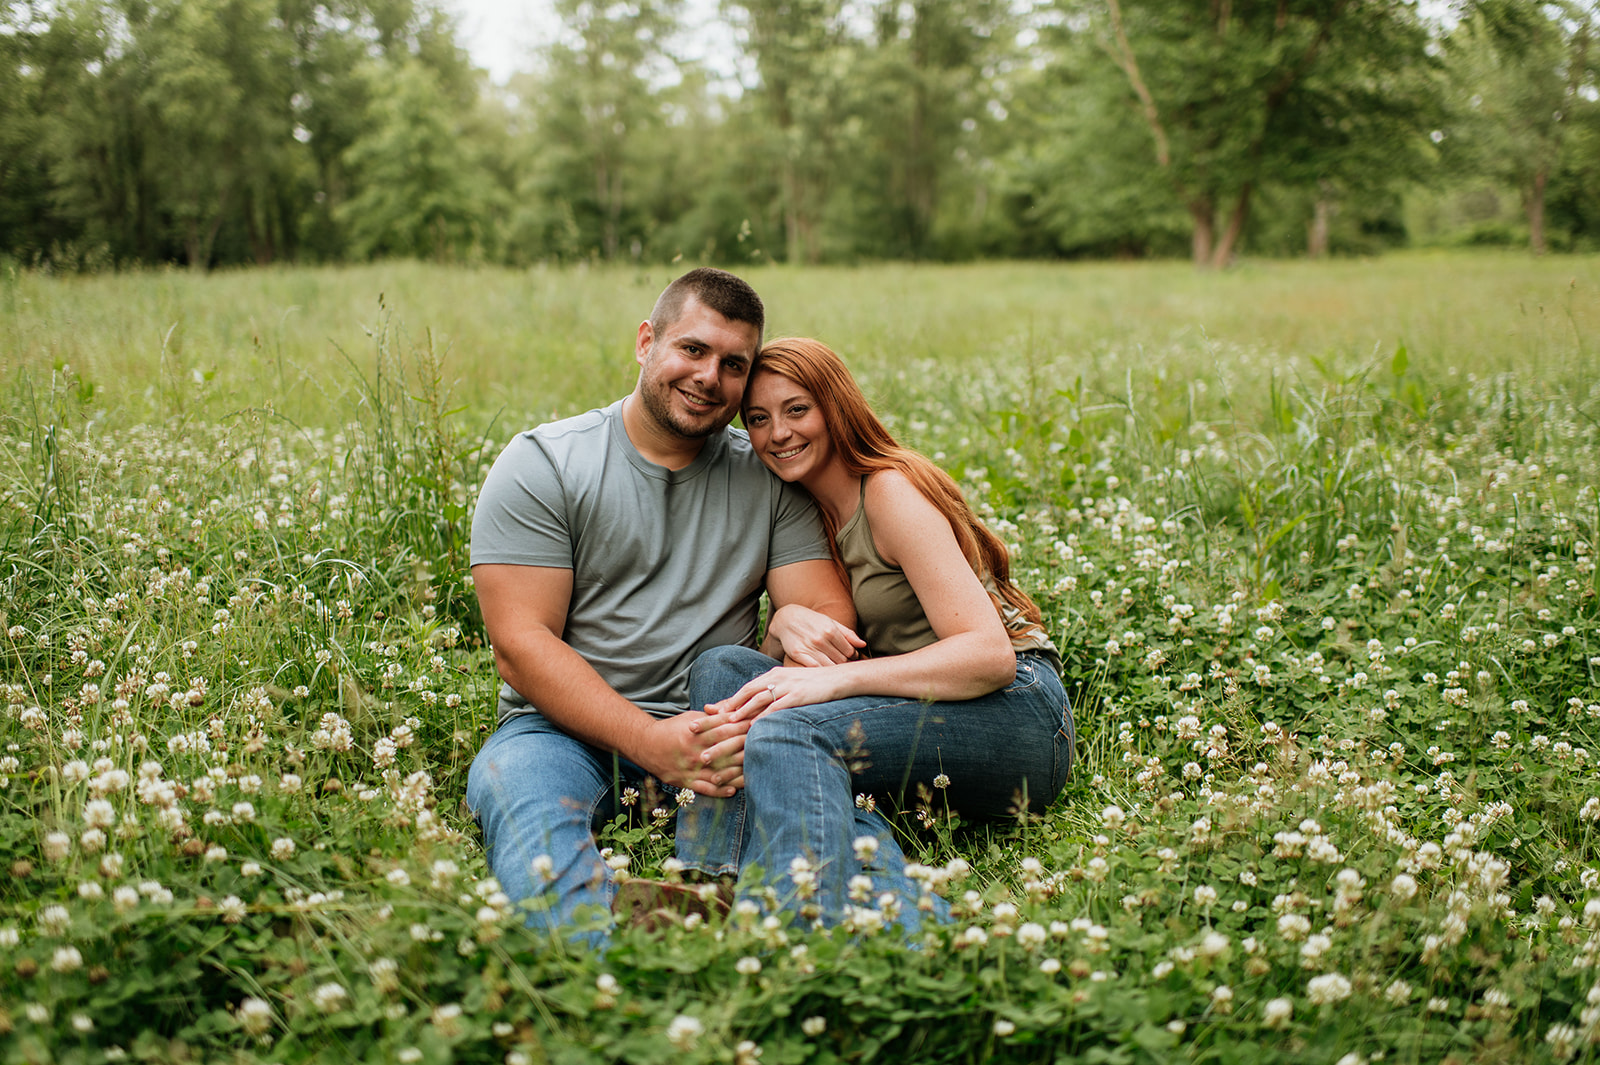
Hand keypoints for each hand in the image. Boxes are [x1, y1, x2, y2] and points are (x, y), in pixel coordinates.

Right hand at [630, 712, 752, 796]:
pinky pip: (705, 789)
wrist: (645, 745)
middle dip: (744, 748)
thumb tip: (734, 710)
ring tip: (754, 770)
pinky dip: (720, 790)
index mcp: (695, 732)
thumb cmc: (673, 729)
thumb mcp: (691, 717)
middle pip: (725, 750)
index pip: (724, 729)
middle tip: (762, 746)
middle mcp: (693, 751)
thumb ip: (713, 716)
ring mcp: (689, 768)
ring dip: (737, 772)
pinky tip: (734, 790)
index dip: (741, 727)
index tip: (757, 725)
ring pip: (718, 772)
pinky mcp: (684, 781)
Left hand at [704, 665, 852, 721]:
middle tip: (708, 722)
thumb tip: (761, 708)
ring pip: (757, 700)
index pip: (744, 689)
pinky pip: (776, 707)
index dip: (726, 701)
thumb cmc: (816, 685)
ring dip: (740, 714)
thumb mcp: (792, 685)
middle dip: (726, 708)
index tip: (709, 714)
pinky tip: (753, 729)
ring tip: (727, 725)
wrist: (840, 677)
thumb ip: (775, 693)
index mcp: (772, 675)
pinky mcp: (798, 695)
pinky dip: (763, 717)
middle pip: (745, 693)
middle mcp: (776, 679)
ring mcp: (787, 686)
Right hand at [766, 604, 865, 666]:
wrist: (786, 619)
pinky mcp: (798, 655)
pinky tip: (822, 669)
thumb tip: (863, 645)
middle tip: (842, 662)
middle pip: (841, 660)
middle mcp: (820, 639)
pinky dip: (821, 671)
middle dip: (844, 663)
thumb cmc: (812, 621)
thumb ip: (848, 634)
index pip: (850, 651)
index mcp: (830, 630)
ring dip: (834, 669)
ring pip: (829, 667)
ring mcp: (808, 647)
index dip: (852, 656)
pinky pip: (815, 668)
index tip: (850, 656)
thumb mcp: (830, 622)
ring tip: (834, 666)